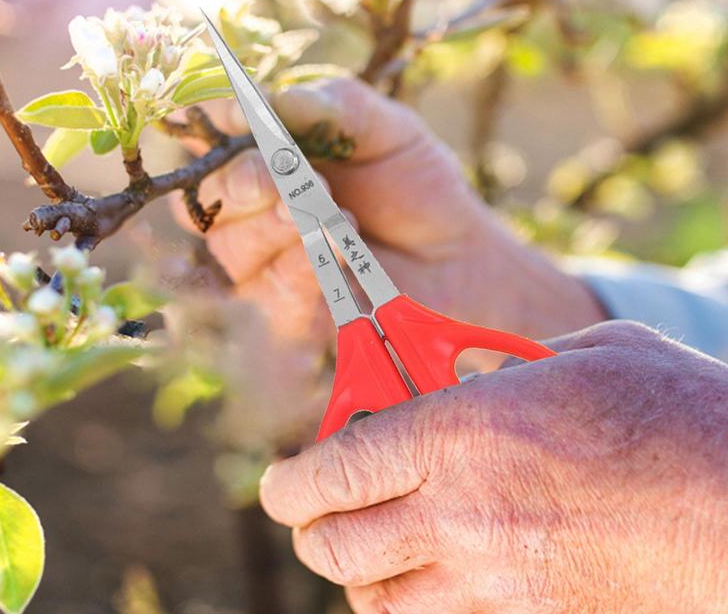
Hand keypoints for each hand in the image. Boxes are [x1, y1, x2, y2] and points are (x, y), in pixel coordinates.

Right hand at [173, 77, 604, 342]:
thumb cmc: (418, 185)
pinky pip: (271, 294)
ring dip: (282, 227)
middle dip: (243, 183)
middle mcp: (254, 209)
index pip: (209, 140)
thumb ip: (335, 106)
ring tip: (339, 216)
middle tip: (285, 177)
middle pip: (206, 200)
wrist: (459, 254)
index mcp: (267, 156)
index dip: (206, 126)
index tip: (228, 114)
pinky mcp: (289, 311)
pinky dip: (303, 270)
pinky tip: (342, 253)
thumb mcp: (388, 129)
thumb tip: (273, 97)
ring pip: (233, 248)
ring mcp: (266, 263)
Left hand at [259, 322, 727, 612]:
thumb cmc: (667, 410)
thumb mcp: (571, 358)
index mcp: (463, 431)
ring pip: (376, 599)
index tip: (280, 480)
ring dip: (356, 570)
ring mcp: (495, 578)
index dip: (290, 479)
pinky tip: (429, 571)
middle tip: (316, 503)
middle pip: (336, 545)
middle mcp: (463, 511)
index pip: (335, 469)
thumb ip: (496, 365)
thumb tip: (460, 373)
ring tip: (371, 536)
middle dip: (311, 524)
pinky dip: (409, 603)